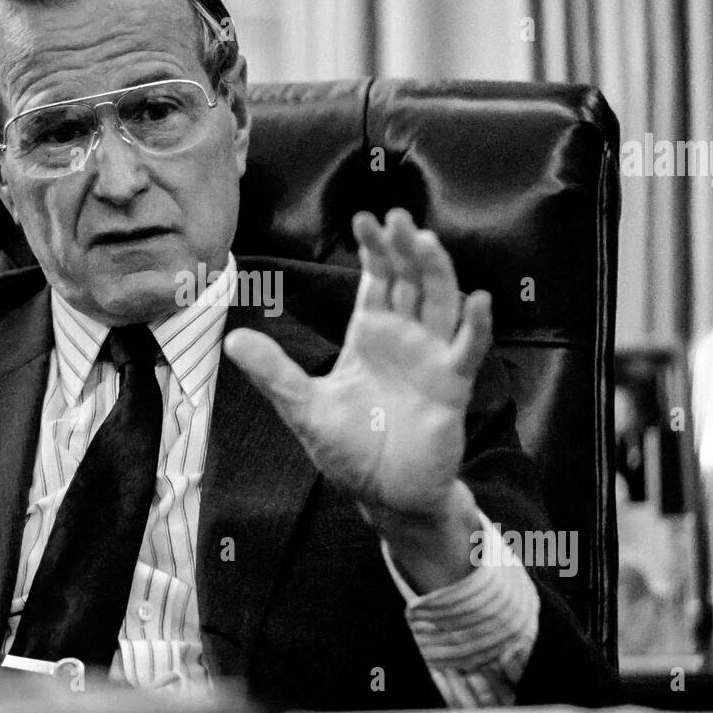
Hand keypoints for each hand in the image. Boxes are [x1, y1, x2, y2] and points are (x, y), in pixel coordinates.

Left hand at [224, 209, 491, 585]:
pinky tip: (478, 301)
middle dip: (403, 249)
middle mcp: (405, 339)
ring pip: (441, 304)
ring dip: (437, 272)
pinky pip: (468, 350)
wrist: (385, 495)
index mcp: (370, 337)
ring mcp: (431, 359)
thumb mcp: (304, 407)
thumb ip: (275, 371)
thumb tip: (233, 338)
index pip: (377, 281)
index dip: (374, 251)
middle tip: (395, 217)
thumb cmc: (350, 450)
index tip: (364, 220)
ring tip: (426, 241)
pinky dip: (476, 326)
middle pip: (409, 281)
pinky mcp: (452, 387)